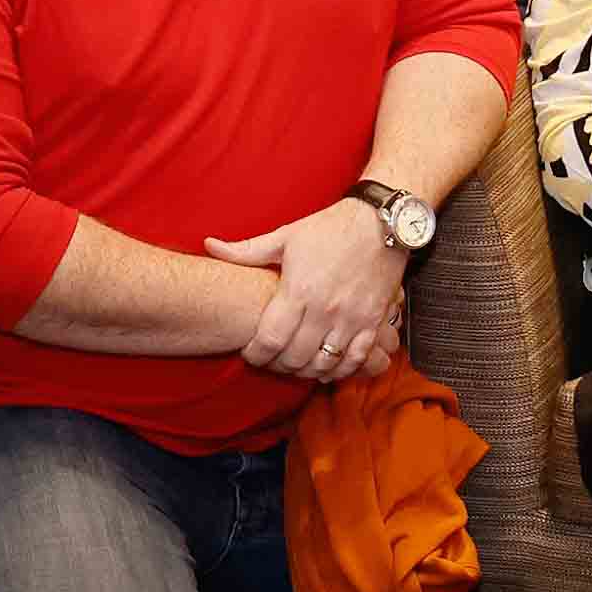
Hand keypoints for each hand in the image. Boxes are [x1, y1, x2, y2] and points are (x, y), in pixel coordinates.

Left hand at [213, 195, 408, 379]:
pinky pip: (356, 358)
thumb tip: (209, 246)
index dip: (255, 354)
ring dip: (307, 370)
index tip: (250, 353)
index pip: (270, 339)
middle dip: (277, 365)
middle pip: (295, 357)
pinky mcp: (374, 321)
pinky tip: (328, 366)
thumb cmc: (331, 228)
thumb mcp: (285, 236)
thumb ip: (246, 250)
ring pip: (324, 363)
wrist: (382, 221)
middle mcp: (325, 309)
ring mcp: (352, 318)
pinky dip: (340, 369)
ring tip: (297, 364)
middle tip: (271, 360)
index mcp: (299, 290)